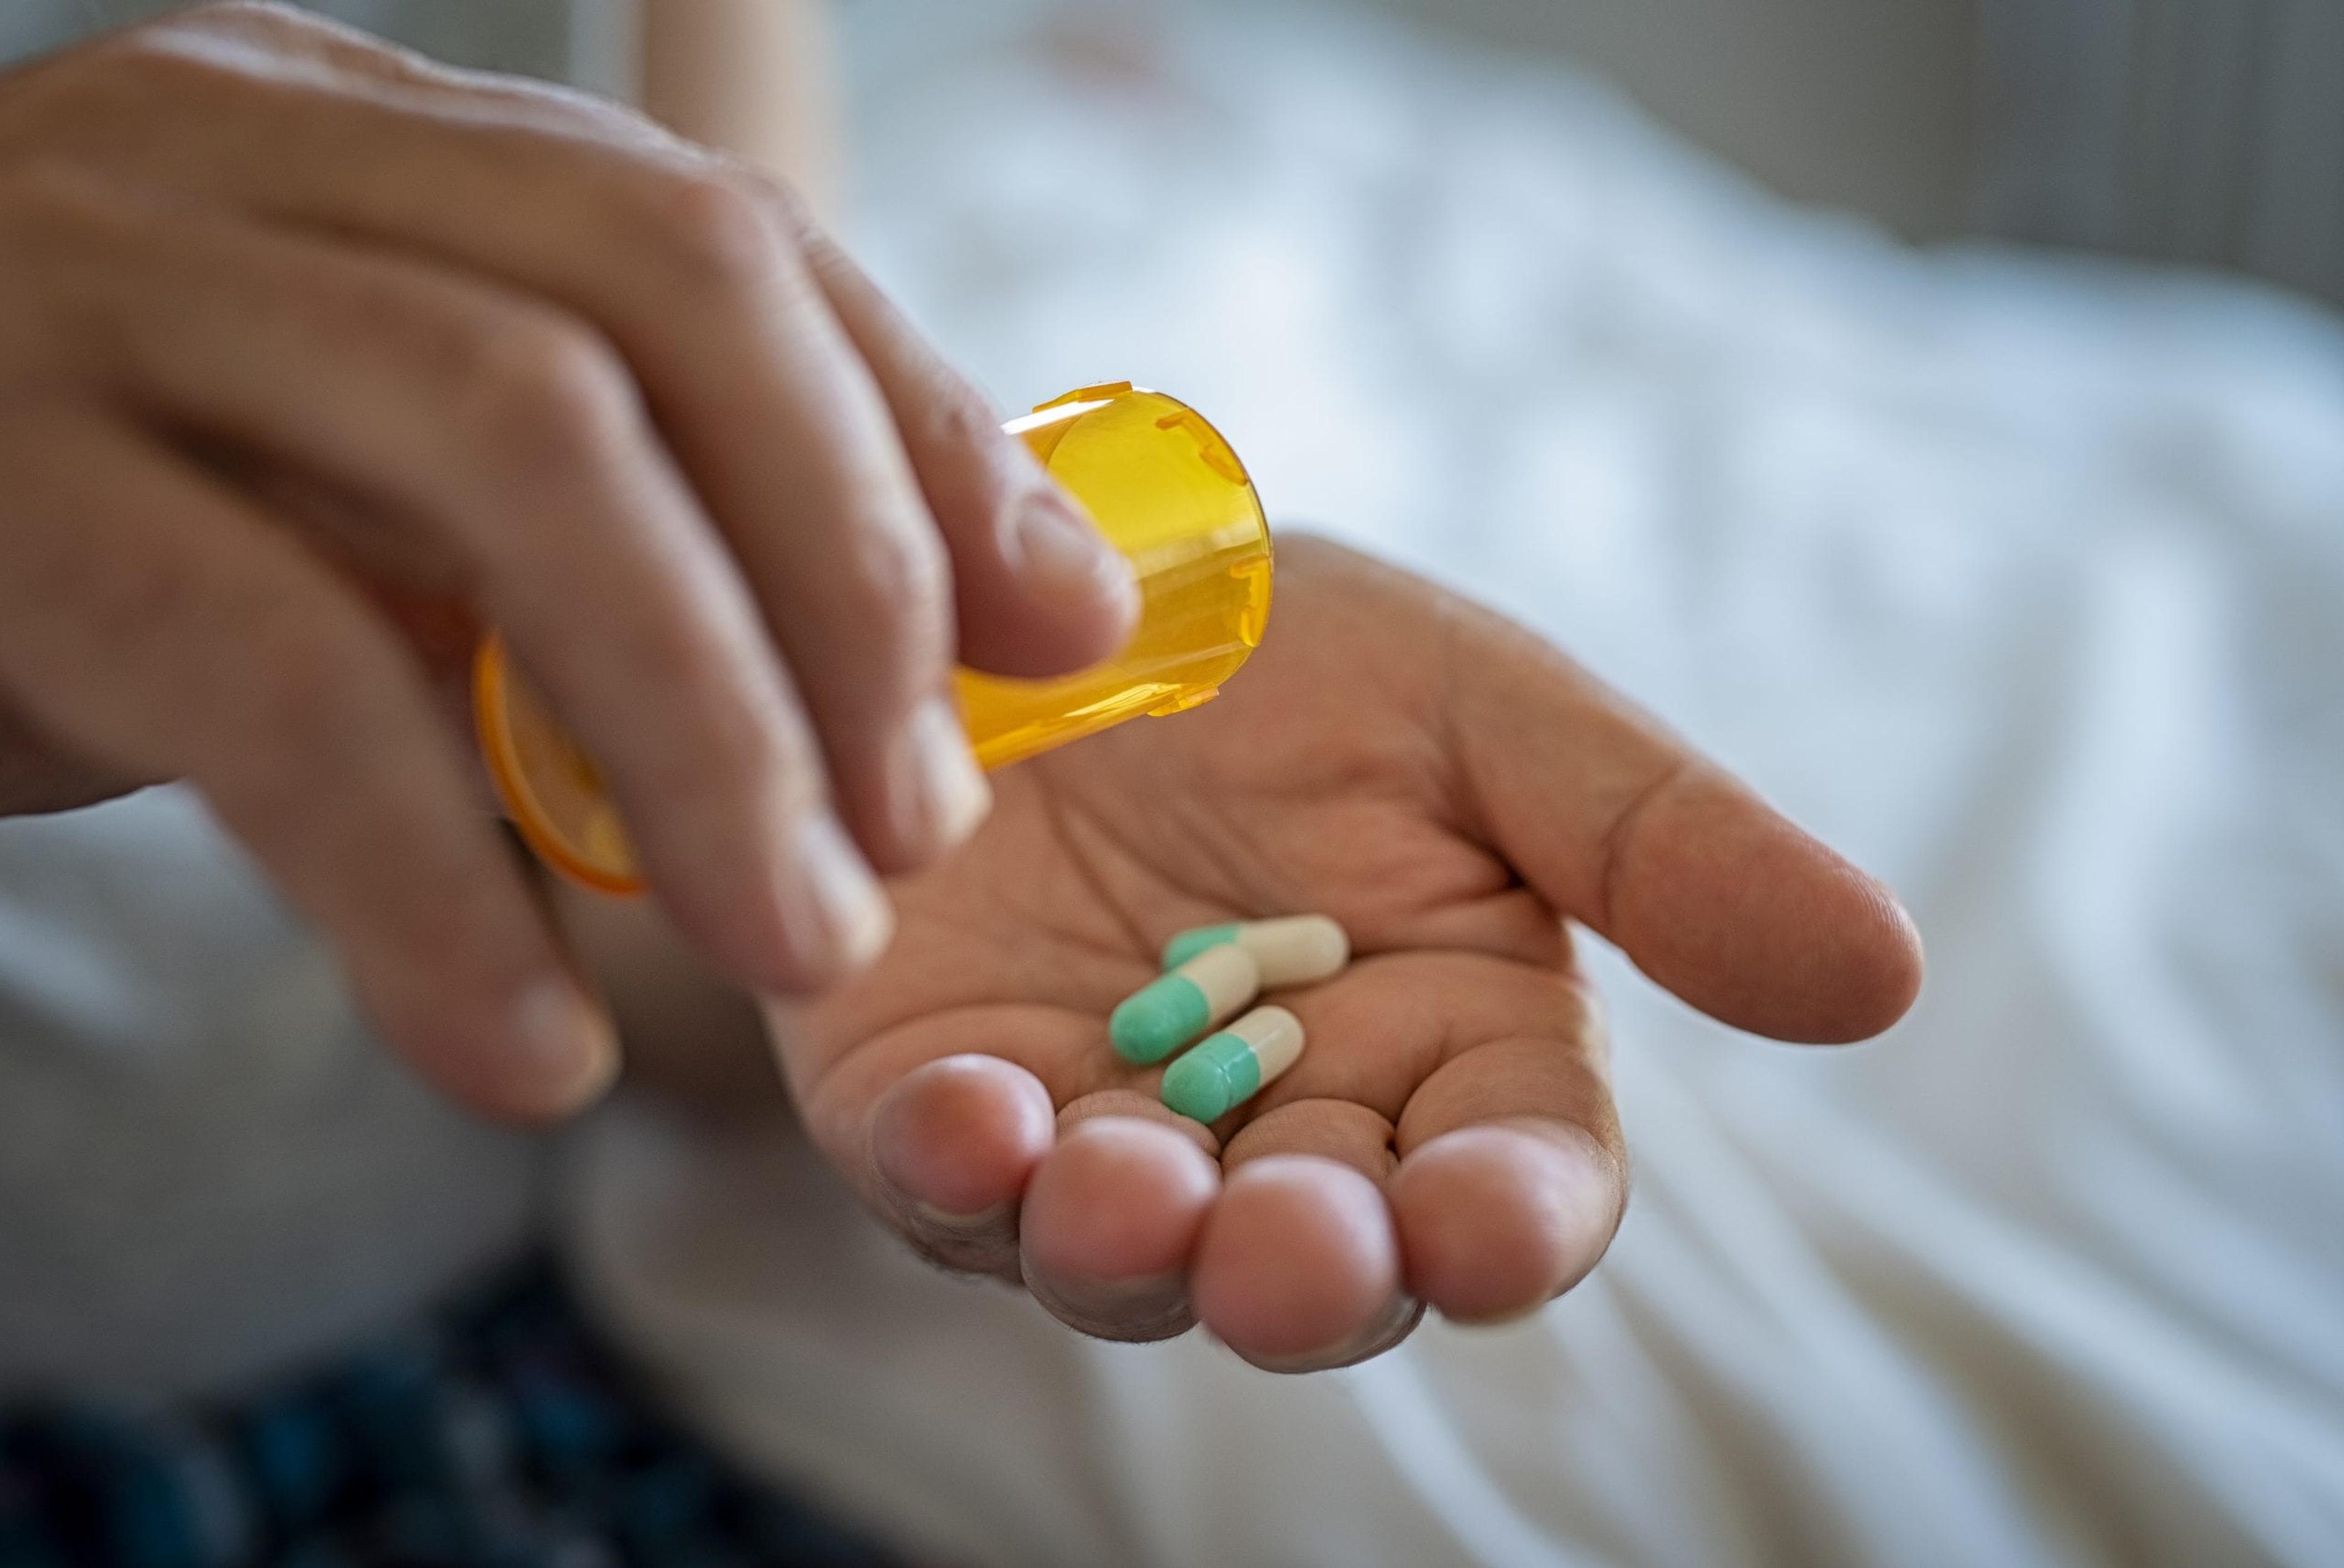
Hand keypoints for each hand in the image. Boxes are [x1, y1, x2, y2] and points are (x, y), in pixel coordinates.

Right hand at [0, 3, 1132, 1117]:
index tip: (1059, 636)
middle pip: (656, 302)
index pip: (720, 237)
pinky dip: (436, 883)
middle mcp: (241, 156)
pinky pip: (278, 679)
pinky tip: (523, 1047)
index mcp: (370, 141)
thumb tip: (965, 637)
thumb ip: (620, 522)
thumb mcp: (375, 496)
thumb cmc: (106, 546)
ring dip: (702, 730)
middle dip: (843, 575)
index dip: (924, 440)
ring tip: (793, 943)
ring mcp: (91, 289)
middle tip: (920, 828)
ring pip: (513, 450)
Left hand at [776, 538, 1922, 1369]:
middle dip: (1311, 1273)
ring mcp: (1096, 1131)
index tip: (1482, 1227)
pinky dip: (951, 1168)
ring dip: (1129, 1246)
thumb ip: (1656, 844)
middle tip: (1295, 1248)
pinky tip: (962, 1117)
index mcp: (1444, 1044)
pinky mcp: (929, 1099)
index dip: (1503, 1225)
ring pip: (1129, 1256)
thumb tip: (1885, 974)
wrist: (1038, 581)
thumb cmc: (1280, 645)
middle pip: (1323, 1261)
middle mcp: (1277, 1127)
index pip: (1511, 1182)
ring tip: (1123, 1188)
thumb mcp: (1481, 708)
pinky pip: (936, 1178)